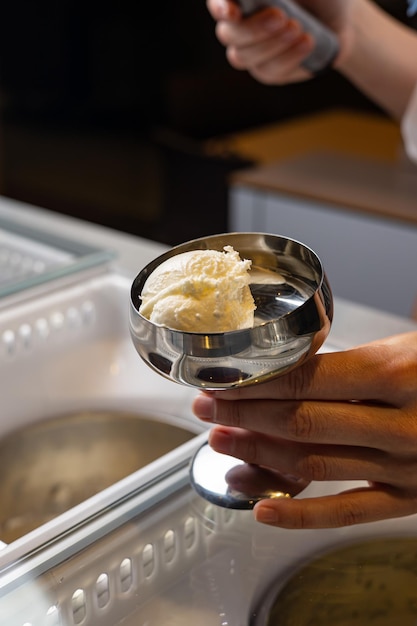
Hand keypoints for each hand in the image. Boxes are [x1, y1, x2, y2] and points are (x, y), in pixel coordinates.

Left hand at [192, 332, 416, 528]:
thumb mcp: (404, 350)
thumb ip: (350, 362)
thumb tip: (284, 367)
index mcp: (398, 372)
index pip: (308, 379)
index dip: (257, 383)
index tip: (222, 382)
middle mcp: (402, 422)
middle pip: (303, 421)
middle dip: (245, 415)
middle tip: (208, 409)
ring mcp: (406, 466)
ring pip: (316, 464)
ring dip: (260, 456)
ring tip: (222, 443)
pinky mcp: (408, 498)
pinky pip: (349, 512)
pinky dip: (302, 515)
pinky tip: (263, 509)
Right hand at [206, 0, 347, 82]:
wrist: (341, 18)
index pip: (218, 3)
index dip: (220, 7)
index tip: (233, 11)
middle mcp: (240, 25)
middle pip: (228, 34)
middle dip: (253, 28)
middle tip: (282, 17)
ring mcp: (252, 51)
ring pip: (243, 56)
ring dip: (271, 44)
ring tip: (299, 28)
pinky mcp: (268, 71)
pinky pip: (268, 71)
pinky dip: (288, 57)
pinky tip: (307, 42)